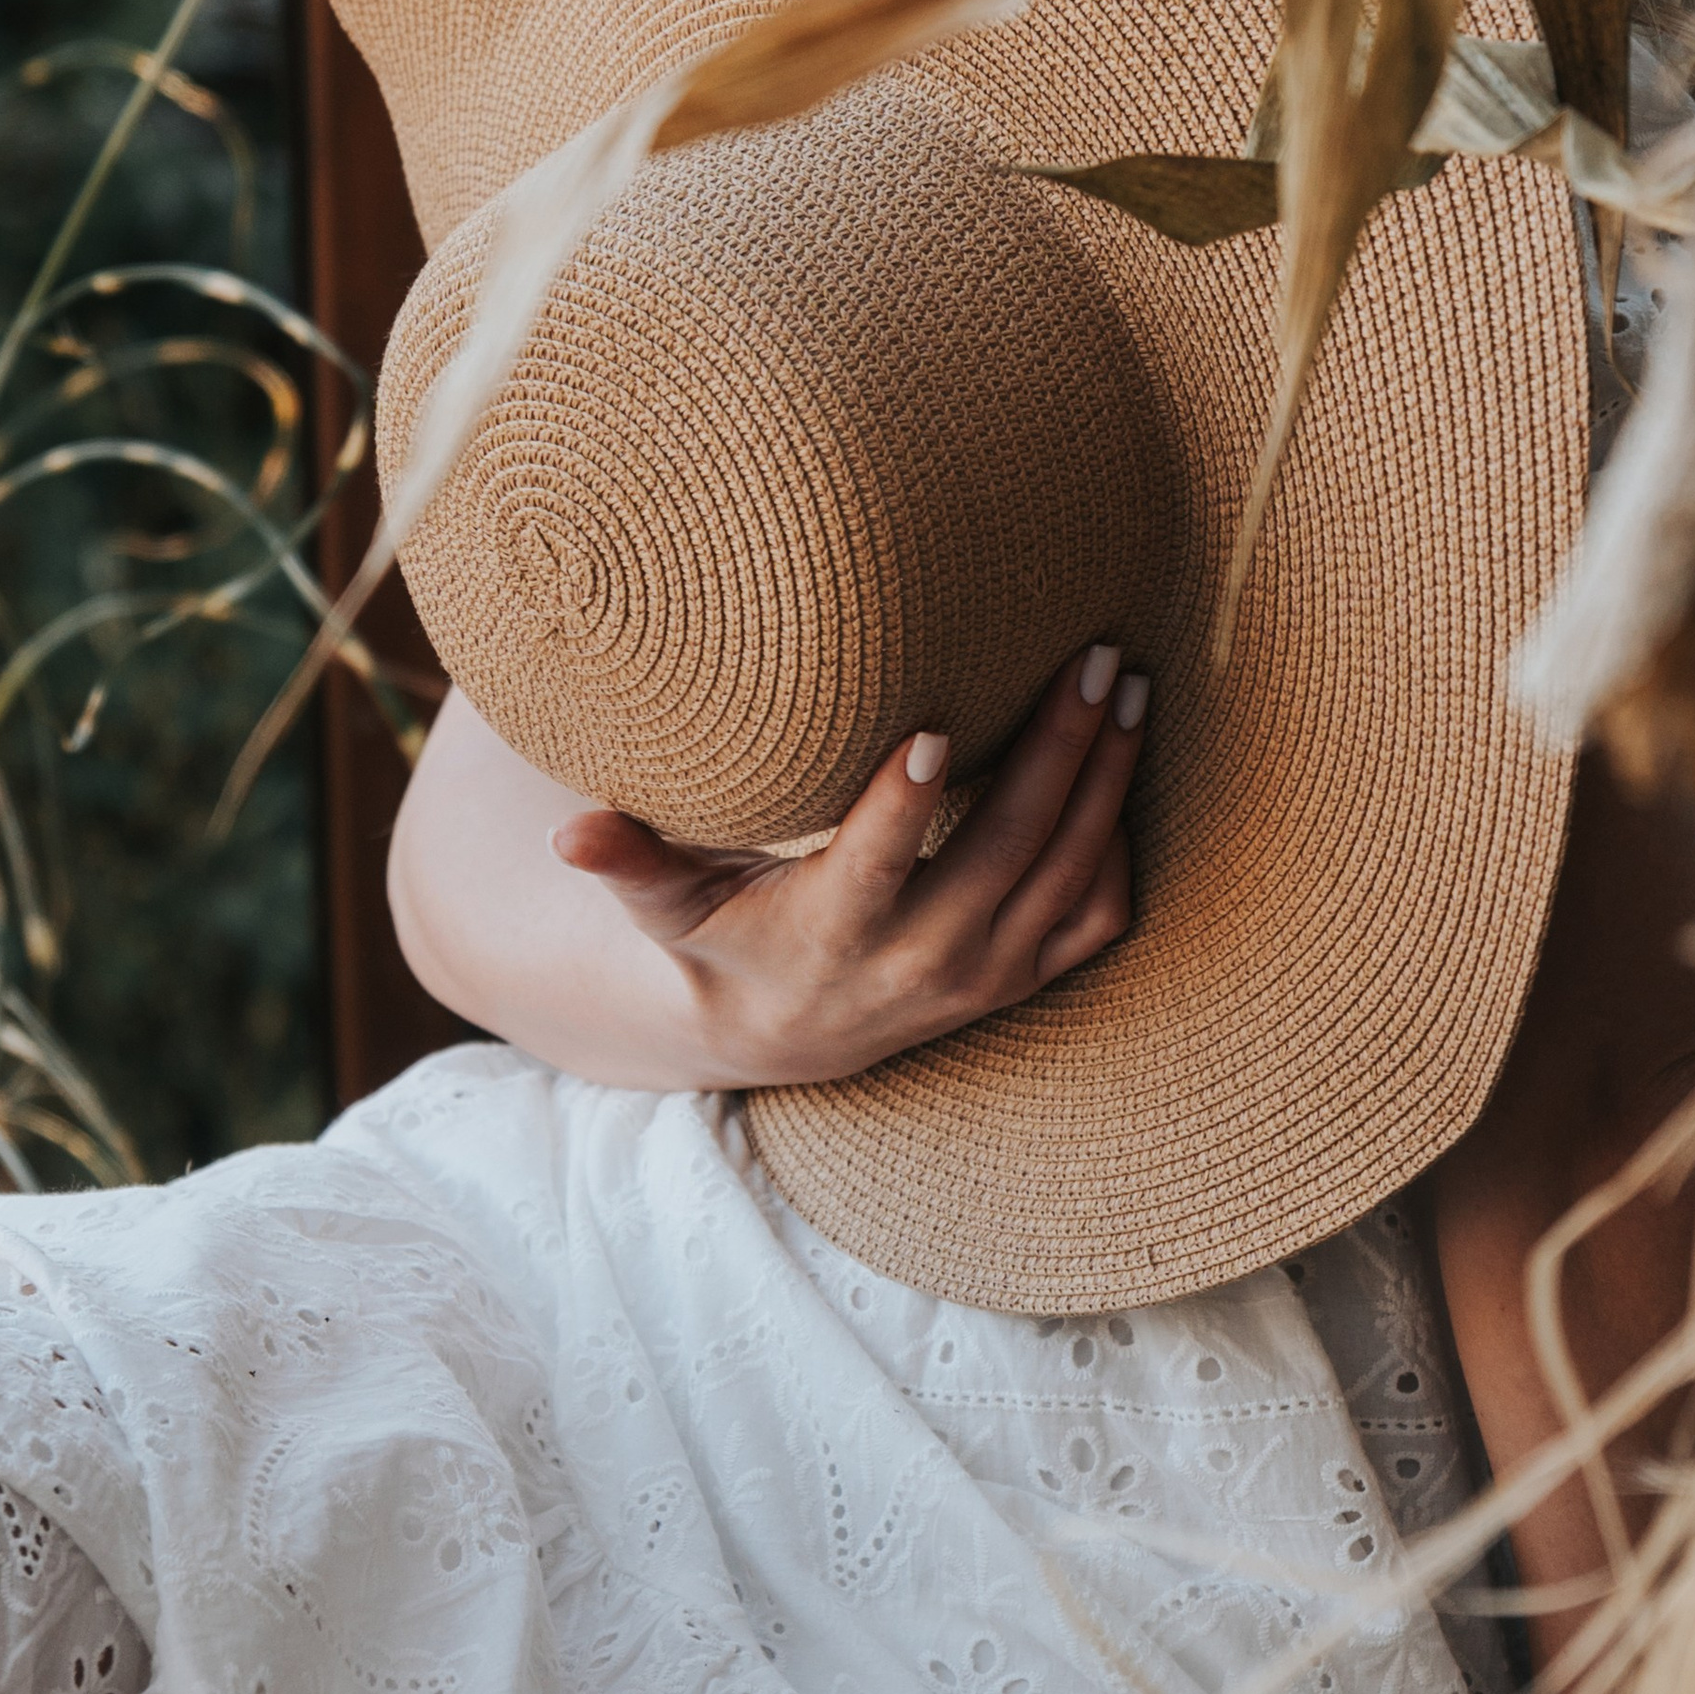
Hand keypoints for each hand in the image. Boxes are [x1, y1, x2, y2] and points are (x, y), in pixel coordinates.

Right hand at [552, 644, 1148, 1087]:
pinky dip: (1119, 847)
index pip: (874, 869)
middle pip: (1005, 855)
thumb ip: (631, 863)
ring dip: (1105, 780)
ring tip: (1126, 686)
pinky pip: (1096, 919)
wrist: (788, 1036)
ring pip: (1067, 876)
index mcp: (831, 936)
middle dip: (1056, 752)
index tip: (936, 728)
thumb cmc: (722, 941)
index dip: (905, 807)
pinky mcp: (1021, 978)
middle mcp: (919, 964)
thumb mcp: (670, 906)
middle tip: (1090, 656)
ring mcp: (982, 978)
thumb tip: (568, 829)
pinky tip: (1122, 764)